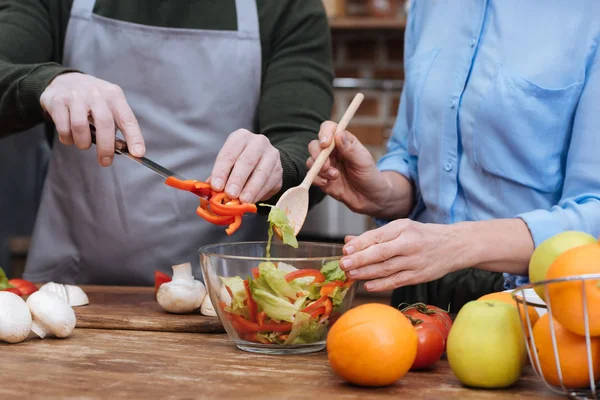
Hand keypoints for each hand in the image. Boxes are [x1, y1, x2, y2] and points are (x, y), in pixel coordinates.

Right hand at [40, 72, 144, 165]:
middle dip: (106, 147)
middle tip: (105, 161)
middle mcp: (96, 93)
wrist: (64, 80)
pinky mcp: (57, 101)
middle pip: (104, 124)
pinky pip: (63, 128)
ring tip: (84, 144)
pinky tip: (70, 137)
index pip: (127, 119)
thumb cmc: (92, 99)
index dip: (134, 137)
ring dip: (83, 143)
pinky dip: (67, 139)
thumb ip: (116, 125)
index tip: (138, 154)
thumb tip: (123, 149)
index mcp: (114, 95)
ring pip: (80, 127)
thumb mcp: (109, 105)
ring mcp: (75, 96)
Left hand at [209, 129, 282, 203]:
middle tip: (230, 194)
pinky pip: (269, 183)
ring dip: (250, 189)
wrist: (266, 161)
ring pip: (261, 173)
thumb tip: (210, 192)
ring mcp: (271, 155)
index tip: (216, 186)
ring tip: (242, 201)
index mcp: (241, 137)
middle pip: (247, 161)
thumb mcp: (229, 163)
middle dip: (237, 180)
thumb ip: (220, 176)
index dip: (221, 171)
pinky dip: (259, 194)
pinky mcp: (279, 170)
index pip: (229, 154)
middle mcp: (258, 142)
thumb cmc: (241, 162)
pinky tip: (251, 201)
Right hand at [306, 121, 392, 215]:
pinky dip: (317, 179)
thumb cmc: (370, 177)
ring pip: (311, 161)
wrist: (370, 199)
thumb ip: (350, 149)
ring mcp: (326, 166)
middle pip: (315, 145)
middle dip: (317, 155)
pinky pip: (312, 176)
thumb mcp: (363, 162)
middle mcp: (332, 152)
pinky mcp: (322, 179)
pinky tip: (328, 183)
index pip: (329, 129)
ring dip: (319, 169)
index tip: (325, 144)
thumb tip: (338, 134)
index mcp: (344, 142)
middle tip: (328, 166)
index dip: (324, 133)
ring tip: (334, 177)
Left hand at [340, 219, 466, 291]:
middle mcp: (409, 244)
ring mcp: (415, 261)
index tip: (345, 251)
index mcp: (403, 228)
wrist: (455, 245)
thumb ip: (374, 236)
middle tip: (343, 264)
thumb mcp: (400, 228)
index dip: (360, 245)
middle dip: (360, 260)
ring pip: (387, 269)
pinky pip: (397, 281)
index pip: (377, 237)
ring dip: (366, 273)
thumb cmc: (422, 235)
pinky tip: (368, 285)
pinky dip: (381, 285)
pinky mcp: (419, 276)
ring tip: (351, 275)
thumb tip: (348, 242)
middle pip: (381, 253)